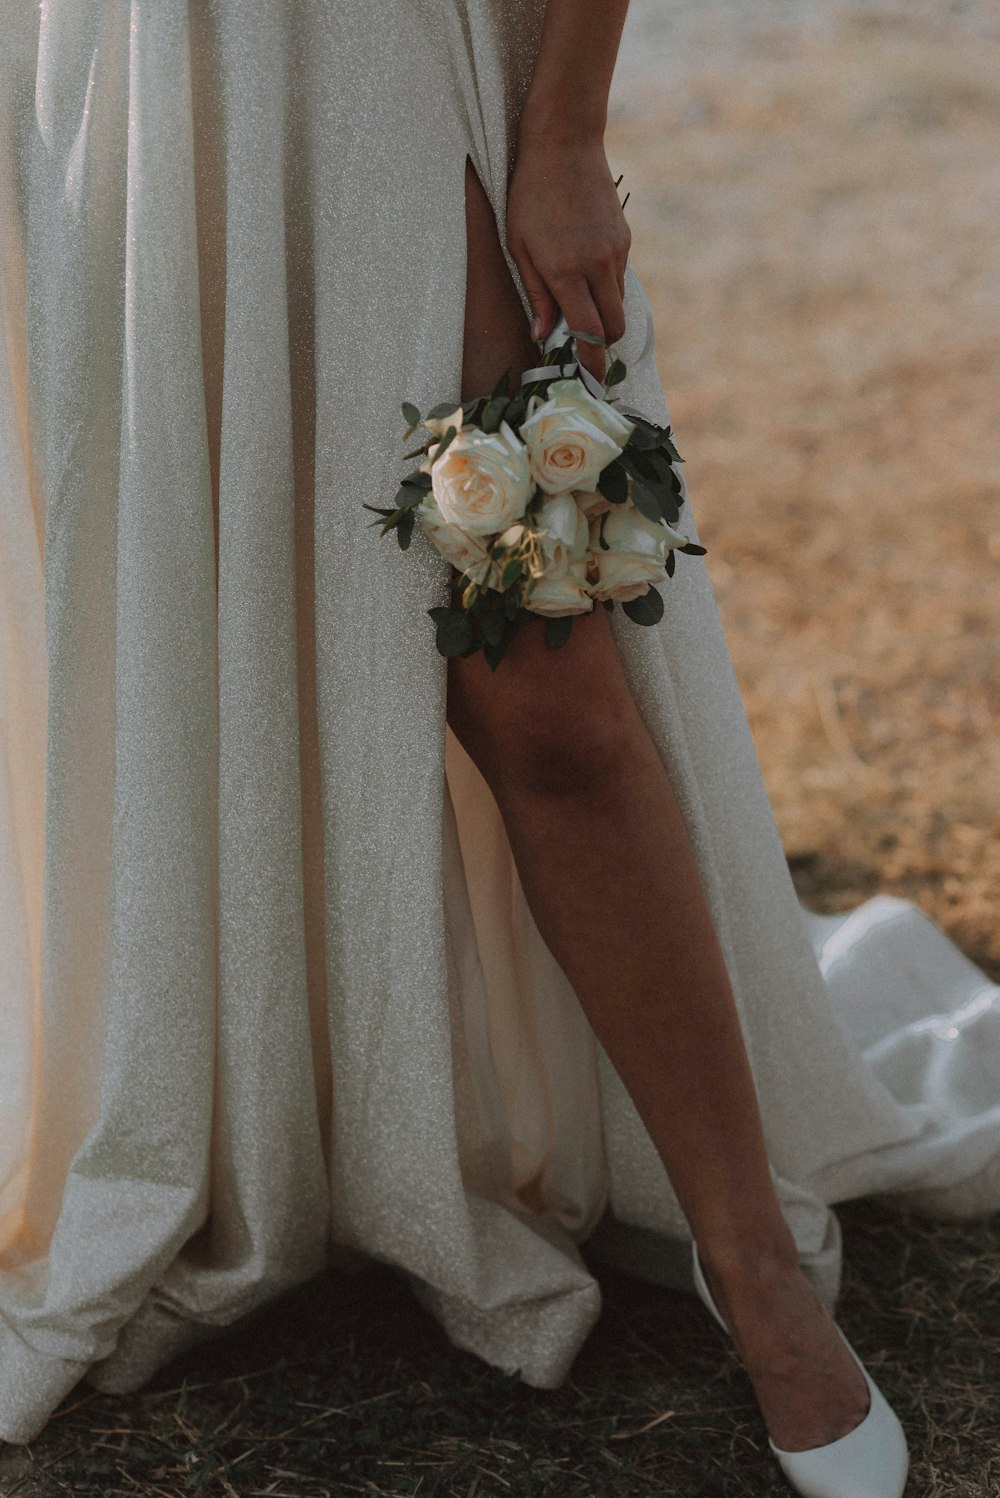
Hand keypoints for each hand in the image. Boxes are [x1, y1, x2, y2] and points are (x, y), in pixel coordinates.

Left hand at [505, 132, 630, 385]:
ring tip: (578, 308)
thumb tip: (542, 335)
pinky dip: (605, 289)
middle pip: (613, 328)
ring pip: (618, 305)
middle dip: (601, 346)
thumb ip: (536, 294)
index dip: (590, 363)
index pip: (588, 335)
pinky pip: (618, 279)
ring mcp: (615, 252)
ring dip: (603, 316)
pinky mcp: (625, 239)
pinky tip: (584, 274)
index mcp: (566, 272)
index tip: (589, 382)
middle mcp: (597, 266)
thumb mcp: (519, 246)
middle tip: (581, 351)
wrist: (565, 143)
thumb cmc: (530, 194)